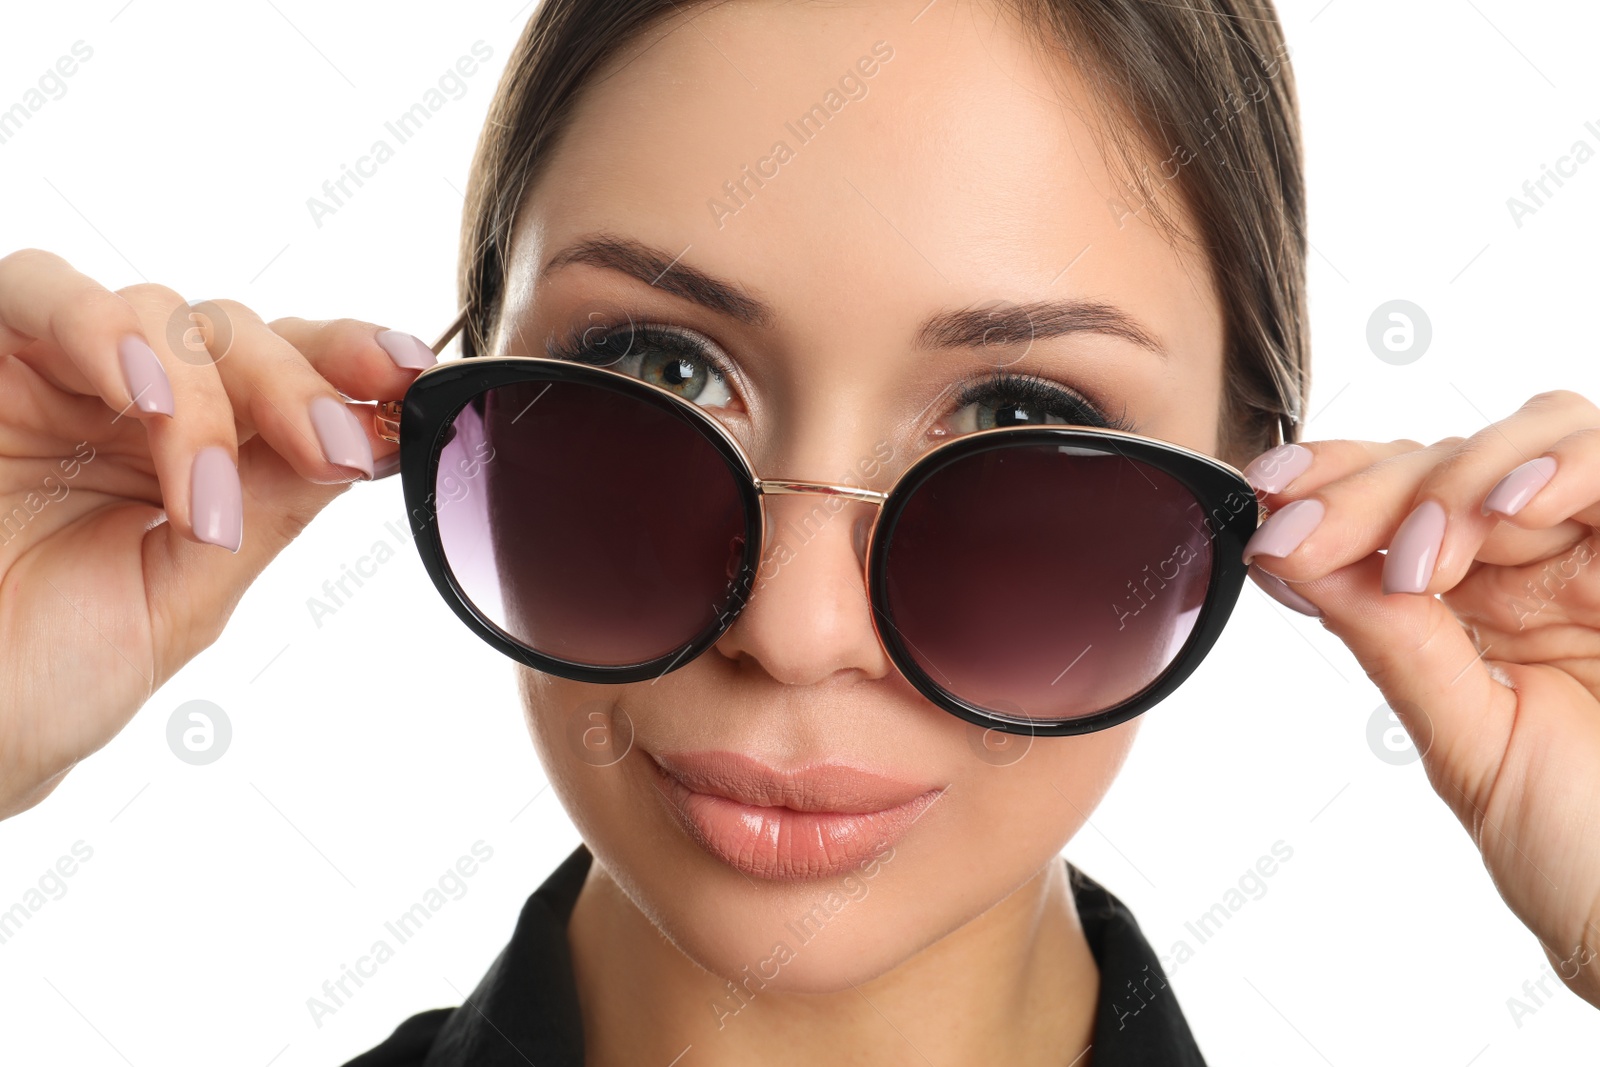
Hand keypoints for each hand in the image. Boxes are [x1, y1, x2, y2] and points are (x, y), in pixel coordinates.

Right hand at [0, 249, 436, 819]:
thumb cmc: (36, 682)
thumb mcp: (184, 598)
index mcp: (189, 458)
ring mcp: (50, 376)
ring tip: (208, 493)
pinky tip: (147, 404)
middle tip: (333, 455)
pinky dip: (102, 334)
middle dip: (299, 388)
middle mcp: (125, 406)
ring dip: (208, 392)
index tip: (416, 380)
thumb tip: (369, 440)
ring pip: (161, 314)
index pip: (286, 380)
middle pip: (238, 335)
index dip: (352, 367)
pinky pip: (40, 294)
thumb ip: (268, 511)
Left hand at [1240, 390, 1599, 1007]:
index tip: (1263, 496)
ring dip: (1456, 478)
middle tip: (1306, 536)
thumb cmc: (1584, 855)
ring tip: (1420, 557)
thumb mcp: (1465, 742)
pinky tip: (1509, 508)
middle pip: (1450, 456)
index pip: (1401, 499)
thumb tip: (1288, 553)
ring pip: (1537, 433)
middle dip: (1364, 488)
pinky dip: (1564, 466)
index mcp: (1485, 601)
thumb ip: (1392, 640)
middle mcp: (1550, 563)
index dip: (1330, 479)